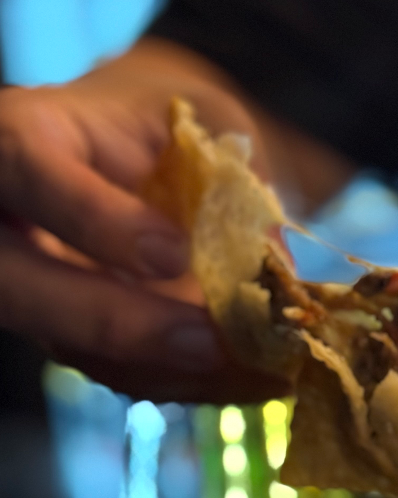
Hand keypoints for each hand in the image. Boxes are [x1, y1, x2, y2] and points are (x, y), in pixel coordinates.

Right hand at [0, 41, 287, 402]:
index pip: (28, 169)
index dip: (93, 218)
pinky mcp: (74, 337)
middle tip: (211, 346)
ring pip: (73, 348)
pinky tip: (253, 381)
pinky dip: (187, 381)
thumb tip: (272, 257)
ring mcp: (35, 290)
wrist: (137, 154)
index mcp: (29, 135)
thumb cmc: (165, 123)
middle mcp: (11, 222)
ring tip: (259, 375)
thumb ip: (233, 171)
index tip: (172, 255)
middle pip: (23, 289)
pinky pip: (116, 372)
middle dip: (117, 326)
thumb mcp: (204, 116)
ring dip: (170, 370)